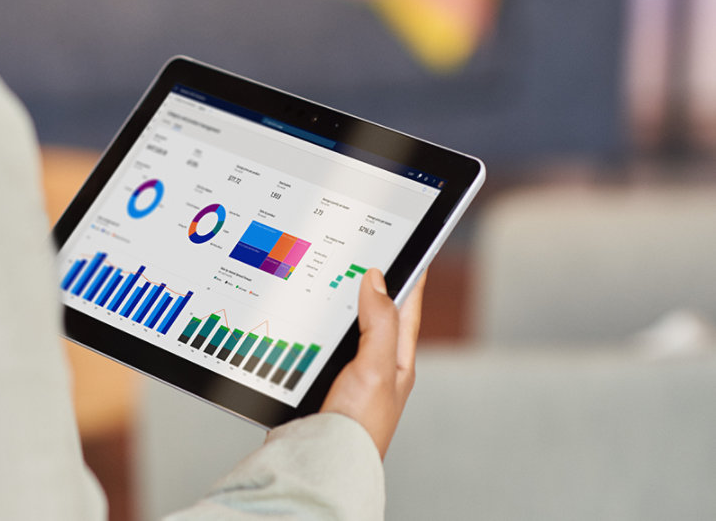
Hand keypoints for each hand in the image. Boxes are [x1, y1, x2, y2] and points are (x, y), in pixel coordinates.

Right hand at [320, 267, 425, 458]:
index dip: (410, 277)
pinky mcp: (322, 384)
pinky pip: (320, 348)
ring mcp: (348, 377)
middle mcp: (375, 368)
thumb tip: (376, 280)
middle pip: (374, 315)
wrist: (320, 464)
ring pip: (344, 331)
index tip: (412, 249)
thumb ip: (378, 322)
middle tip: (363, 255)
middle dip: (369, 286)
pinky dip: (313, 332)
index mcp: (397, 361)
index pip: (407, 308)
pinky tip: (303, 324)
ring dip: (337, 310)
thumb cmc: (357, 427)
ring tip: (332, 281)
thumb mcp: (375, 367)